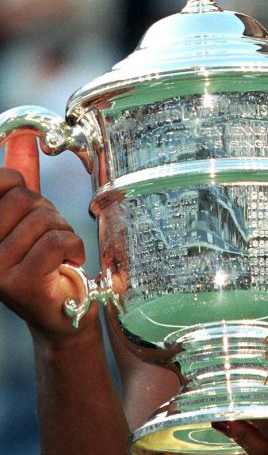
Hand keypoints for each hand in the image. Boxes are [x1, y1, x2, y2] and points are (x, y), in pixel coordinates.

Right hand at [0, 134, 88, 335]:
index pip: (2, 180)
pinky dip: (73, 246)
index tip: (30, 205)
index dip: (24, 184)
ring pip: (43, 220)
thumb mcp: (29, 218)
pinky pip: (56, 241)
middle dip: (48, 212)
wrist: (62, 316)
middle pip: (25, 198)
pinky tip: (69, 262)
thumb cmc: (45, 264)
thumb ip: (21, 184)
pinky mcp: (20, 284)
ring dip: (63, 232)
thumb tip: (21, 139)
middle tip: (50, 236)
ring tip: (59, 253)